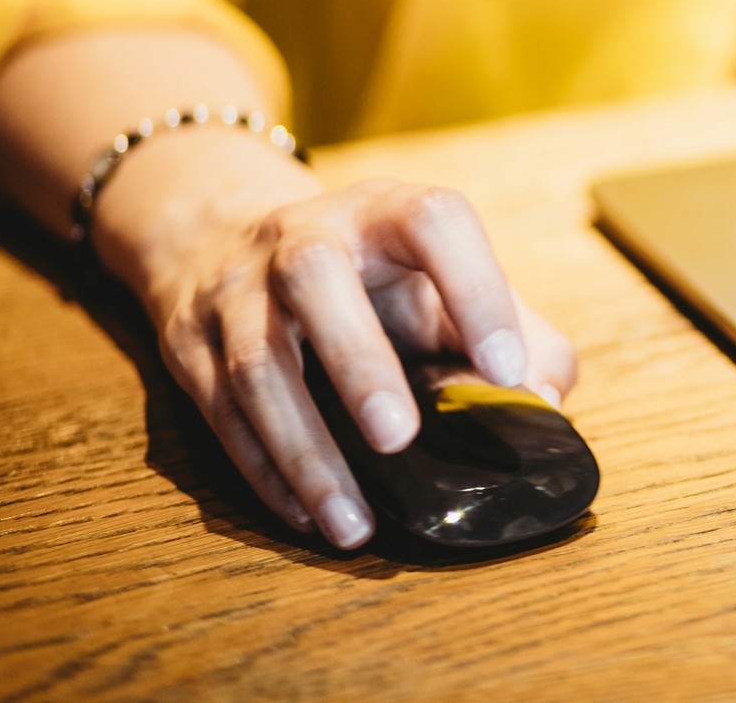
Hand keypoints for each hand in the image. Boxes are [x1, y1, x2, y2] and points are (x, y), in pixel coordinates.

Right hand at [90, 128, 578, 547]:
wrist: (226, 241)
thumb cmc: (374, 279)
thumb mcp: (447, 282)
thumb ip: (518, 333)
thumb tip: (547, 405)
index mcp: (386, 213)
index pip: (434, 221)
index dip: (475, 288)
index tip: (507, 369)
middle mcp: (303, 236)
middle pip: (314, 276)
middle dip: (356, 358)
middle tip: (399, 437)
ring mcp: (236, 287)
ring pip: (255, 362)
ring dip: (304, 449)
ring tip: (354, 522)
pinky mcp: (189, 342)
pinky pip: (220, 411)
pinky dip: (264, 470)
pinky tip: (309, 515)